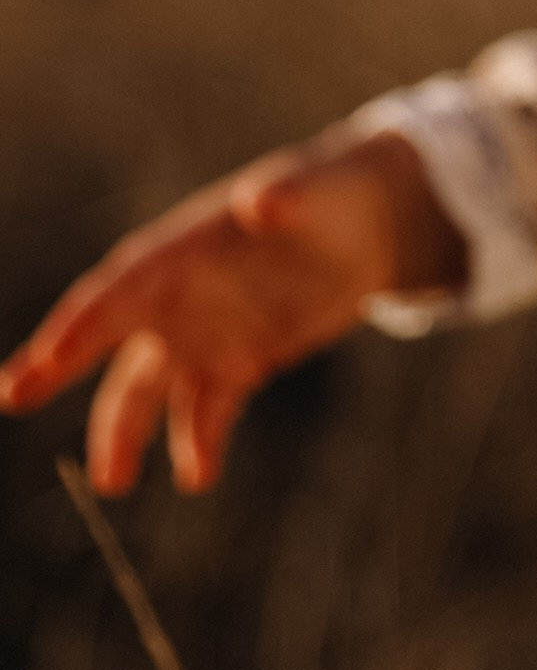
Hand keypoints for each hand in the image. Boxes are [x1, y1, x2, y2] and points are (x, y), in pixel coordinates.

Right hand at [0, 131, 463, 494]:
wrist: (367, 225)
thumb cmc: (330, 192)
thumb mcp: (315, 188)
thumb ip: (287, 194)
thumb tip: (259, 199)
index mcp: (181, 249)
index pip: (115, 290)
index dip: (75, 326)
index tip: (37, 364)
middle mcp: (178, 294)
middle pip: (108, 339)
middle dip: (58, 367)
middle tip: (11, 398)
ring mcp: (204, 331)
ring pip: (148, 389)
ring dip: (127, 432)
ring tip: (115, 481)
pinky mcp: (239, 361)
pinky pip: (207, 408)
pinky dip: (199, 440)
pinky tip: (198, 475)